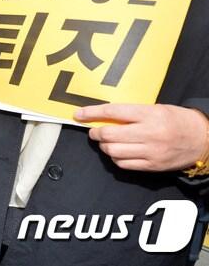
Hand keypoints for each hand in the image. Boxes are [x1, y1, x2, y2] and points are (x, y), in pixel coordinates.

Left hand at [74, 104, 207, 171]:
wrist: (202, 139)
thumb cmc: (177, 120)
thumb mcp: (156, 109)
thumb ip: (131, 113)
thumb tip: (102, 117)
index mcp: (150, 114)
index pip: (113, 112)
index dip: (92, 113)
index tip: (79, 114)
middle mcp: (149, 133)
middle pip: (109, 134)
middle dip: (96, 132)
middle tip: (95, 131)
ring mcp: (150, 151)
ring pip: (113, 151)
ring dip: (104, 146)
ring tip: (107, 141)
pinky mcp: (151, 165)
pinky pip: (123, 164)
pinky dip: (115, 158)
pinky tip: (118, 152)